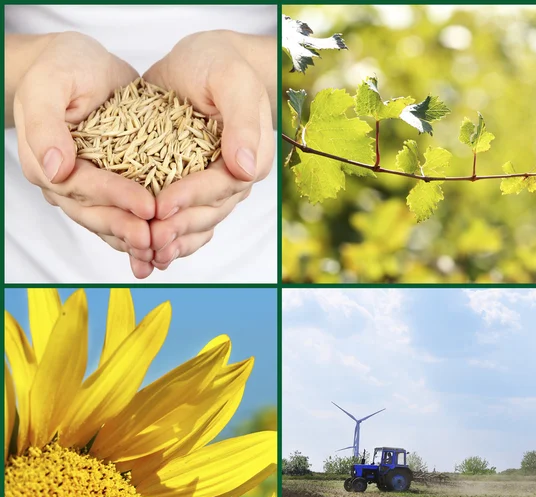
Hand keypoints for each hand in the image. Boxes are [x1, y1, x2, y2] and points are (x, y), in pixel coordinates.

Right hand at [13, 32, 155, 277]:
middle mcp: (65, 182)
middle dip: (126, 228)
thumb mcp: (50, 83)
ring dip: (134, 240)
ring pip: (109, 222)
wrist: (82, 66)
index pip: (83, 186)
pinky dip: (143, 230)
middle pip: (96, 213)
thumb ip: (46, 124)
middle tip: (156, 240)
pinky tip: (165, 245)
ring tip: (162, 251)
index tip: (147, 207)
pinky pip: (124, 215)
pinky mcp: (110, 188)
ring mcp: (88, 189)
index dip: (115, 198)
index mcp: (46, 161)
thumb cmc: (64, 67)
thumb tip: (56, 170)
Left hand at [141, 30, 274, 271]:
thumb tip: (244, 167)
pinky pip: (185, 219)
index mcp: (249, 157)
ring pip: (197, 224)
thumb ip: (243, 120)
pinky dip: (169, 237)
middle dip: (178, 228)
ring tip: (148, 256)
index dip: (192, 199)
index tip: (162, 207)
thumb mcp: (231, 80)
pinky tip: (149, 253)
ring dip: (174, 242)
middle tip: (149, 241)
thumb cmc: (218, 64)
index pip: (221, 186)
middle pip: (209, 213)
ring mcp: (213, 188)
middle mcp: (234, 179)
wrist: (201, 63)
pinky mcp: (191, 187)